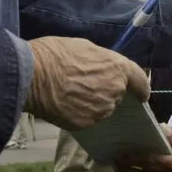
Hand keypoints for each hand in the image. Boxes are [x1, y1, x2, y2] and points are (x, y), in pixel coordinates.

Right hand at [24, 37, 149, 130]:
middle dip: (107, 91)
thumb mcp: (85, 47)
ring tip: (73, 94)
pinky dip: (81, 114)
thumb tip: (105, 68)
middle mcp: (115, 91)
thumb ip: (103, 61)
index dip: (141, 88)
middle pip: (118, 95)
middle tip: (87, 84)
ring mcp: (101, 110)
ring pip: (103, 108)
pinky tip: (66, 104)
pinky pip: (88, 119)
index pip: (140, 81)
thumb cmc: (55, 54)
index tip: (141, 94)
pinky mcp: (86, 123)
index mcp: (118, 69)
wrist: (30, 76)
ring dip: (94, 103)